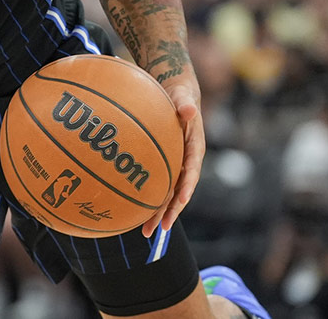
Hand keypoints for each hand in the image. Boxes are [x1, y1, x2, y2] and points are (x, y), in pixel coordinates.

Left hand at [141, 81, 203, 237]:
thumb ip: (186, 103)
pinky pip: (156, 185)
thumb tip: (188, 108)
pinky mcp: (164, 166)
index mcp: (195, 148)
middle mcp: (186, 161)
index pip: (192, 170)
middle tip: (160, 229)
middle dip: (171, 211)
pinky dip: (148, 199)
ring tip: (146, 232)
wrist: (175, 96)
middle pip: (180, 190)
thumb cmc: (178, 95)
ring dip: (158, 213)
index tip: (181, 201)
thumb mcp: (183, 96)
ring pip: (168, 193)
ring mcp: (175, 166)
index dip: (187, 187)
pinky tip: (133, 212)